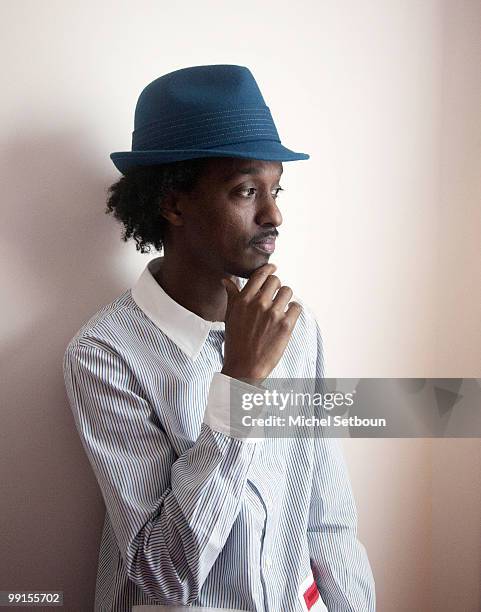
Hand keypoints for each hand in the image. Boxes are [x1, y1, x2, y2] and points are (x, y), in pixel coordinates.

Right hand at [220, 263, 301, 380]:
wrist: (245, 367)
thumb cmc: (235, 342)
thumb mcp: (230, 317)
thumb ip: (232, 296)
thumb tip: (226, 281)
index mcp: (243, 300)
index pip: (259, 275)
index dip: (269, 268)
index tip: (273, 267)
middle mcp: (258, 304)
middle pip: (275, 281)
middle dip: (276, 286)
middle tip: (275, 295)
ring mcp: (273, 314)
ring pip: (287, 291)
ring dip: (286, 297)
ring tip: (282, 306)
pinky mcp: (286, 325)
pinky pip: (296, 307)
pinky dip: (294, 310)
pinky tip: (288, 316)